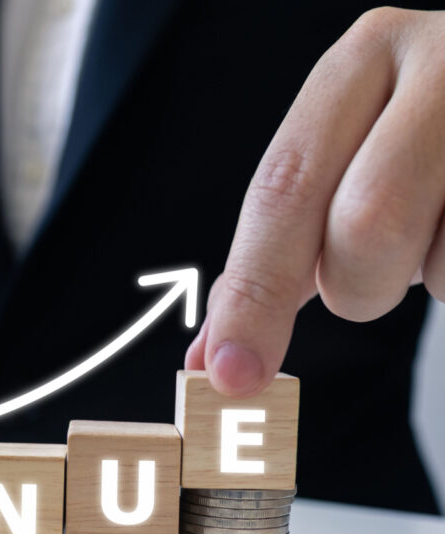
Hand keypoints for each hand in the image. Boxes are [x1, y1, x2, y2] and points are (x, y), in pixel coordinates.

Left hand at [186, 7, 444, 395]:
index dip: (253, 293)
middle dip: (356, 285)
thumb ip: (274, 255)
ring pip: (437, 264)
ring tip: (436, 225)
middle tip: (366, 281)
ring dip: (424, 277)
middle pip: (366, 222)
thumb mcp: (343, 168)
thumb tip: (210, 356)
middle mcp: (440, 65)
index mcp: (361, 61)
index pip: (283, 189)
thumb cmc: (424, 144)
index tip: (231, 374)